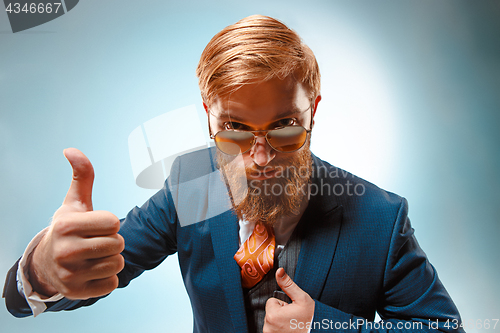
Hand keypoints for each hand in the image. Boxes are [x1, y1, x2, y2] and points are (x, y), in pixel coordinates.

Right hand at [29, 148, 124, 299]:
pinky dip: (108, 278)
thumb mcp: (73, 202)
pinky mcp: (78, 293)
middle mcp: (66, 251)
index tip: (96, 225)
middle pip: (118, 244)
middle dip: (112, 241)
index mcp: (66, 225)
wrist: (46, 264)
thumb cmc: (67, 229)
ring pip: (118, 263)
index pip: (114, 223)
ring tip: (94, 256)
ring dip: (112, 259)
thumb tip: (71, 149)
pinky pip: (113, 283)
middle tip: (95, 242)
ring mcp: (70, 275)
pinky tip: (92, 271)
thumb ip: (82, 176)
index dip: (110, 223)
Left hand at [263, 268, 314, 332]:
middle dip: (281, 312)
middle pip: (271, 311)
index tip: (292, 309)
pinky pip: (274, 329)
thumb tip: (279, 271)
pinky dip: (281, 328)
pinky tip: (290, 329)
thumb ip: (288, 284)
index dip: (283, 303)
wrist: (318, 332)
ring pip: (273, 321)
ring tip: (293, 323)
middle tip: (293, 316)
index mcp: (272, 315)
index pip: (272, 302)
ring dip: (281, 321)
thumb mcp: (301, 298)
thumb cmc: (311, 319)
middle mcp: (268, 327)